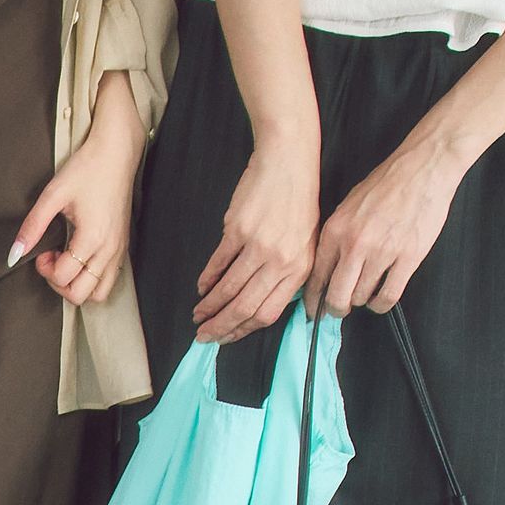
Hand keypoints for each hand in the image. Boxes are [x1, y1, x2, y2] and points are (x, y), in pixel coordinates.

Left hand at [11, 74, 145, 307]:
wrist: (117, 153)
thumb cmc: (86, 169)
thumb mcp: (52, 195)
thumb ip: (32, 227)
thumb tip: (13, 254)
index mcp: (92, 238)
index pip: (64, 276)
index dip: (45, 268)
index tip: (42, 250)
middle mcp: (109, 249)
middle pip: (81, 294)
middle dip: (59, 283)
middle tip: (51, 259)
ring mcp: (119, 249)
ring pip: (98, 292)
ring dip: (77, 284)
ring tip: (66, 260)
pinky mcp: (123, 245)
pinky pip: (110, 278)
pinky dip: (91, 278)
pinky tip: (79, 256)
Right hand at [193, 132, 320, 341]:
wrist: (288, 166)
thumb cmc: (299, 204)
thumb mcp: (306, 244)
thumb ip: (289, 276)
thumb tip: (264, 304)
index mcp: (299, 269)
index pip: (268, 313)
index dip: (243, 330)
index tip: (227, 338)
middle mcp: (280, 262)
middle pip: (245, 306)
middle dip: (221, 326)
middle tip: (204, 336)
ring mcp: (257, 246)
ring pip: (228, 289)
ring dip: (209, 306)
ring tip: (198, 315)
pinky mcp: (237, 231)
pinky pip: (218, 264)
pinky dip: (206, 280)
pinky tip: (201, 288)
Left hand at [307, 136, 460, 317]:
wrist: (421, 170)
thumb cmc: (384, 185)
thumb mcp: (346, 207)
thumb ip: (334, 237)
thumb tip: (324, 267)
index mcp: (334, 232)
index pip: (315, 277)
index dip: (312, 300)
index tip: (312, 311)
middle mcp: (354, 245)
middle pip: (336, 295)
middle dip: (334, 309)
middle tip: (338, 311)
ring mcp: (382, 252)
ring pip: (361, 297)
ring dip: (360, 302)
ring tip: (362, 297)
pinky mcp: (409, 257)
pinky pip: (389, 295)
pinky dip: (382, 303)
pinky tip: (380, 299)